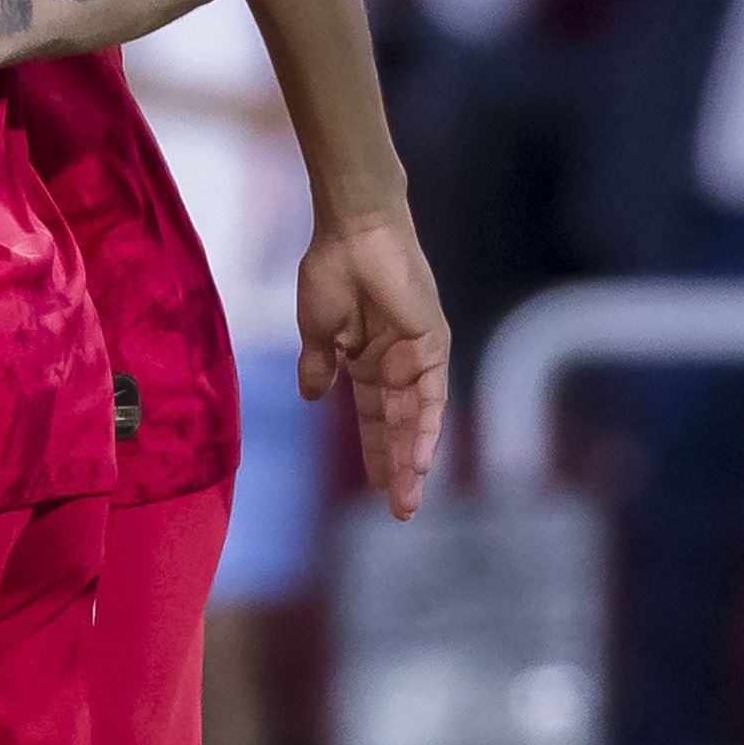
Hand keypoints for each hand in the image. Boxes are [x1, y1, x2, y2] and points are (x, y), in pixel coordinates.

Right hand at [295, 214, 451, 519]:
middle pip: (399, 427)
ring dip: (412, 460)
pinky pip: (430, 395)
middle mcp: (399, 364)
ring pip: (417, 420)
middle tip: (401, 512)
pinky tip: (418, 461)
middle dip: (398, 469)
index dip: (376, 453)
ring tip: (407, 500)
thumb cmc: (330, 270)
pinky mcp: (432, 344)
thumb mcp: (318, 330)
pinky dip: (425, 428)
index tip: (378, 491)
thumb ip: (319, 365)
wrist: (351, 232)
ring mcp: (418, 355)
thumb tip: (311, 395)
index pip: (375, 419)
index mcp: (370, 362)